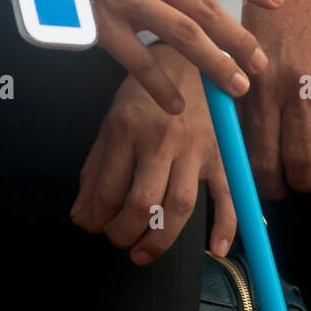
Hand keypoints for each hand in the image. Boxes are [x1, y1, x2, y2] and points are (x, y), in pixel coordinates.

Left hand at [71, 44, 236, 264]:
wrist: (189, 57)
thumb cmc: (145, 92)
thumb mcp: (111, 120)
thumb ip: (96, 169)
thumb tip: (82, 216)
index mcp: (127, 130)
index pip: (108, 190)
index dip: (95, 219)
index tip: (92, 227)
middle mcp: (162, 141)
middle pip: (144, 203)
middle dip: (124, 233)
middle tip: (117, 240)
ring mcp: (196, 149)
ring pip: (180, 205)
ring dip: (160, 239)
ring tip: (142, 254)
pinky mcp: (220, 154)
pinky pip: (228, 194)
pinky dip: (225, 225)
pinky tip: (216, 249)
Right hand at [77, 0, 283, 114]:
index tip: (277, 0)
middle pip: (206, 9)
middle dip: (238, 39)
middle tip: (260, 64)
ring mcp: (128, 0)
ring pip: (183, 36)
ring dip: (214, 63)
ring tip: (236, 87)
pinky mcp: (103, 26)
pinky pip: (138, 62)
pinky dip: (159, 86)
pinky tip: (177, 106)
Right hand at [243, 0, 310, 198]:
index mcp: (307, 87)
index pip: (302, 153)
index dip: (303, 179)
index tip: (304, 184)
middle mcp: (275, 89)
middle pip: (269, 156)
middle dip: (274, 184)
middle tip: (280, 191)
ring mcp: (247, 83)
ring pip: (246, 143)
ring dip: (255, 167)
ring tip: (264, 177)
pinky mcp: (228, 75)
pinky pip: (233, 121)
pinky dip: (241, 141)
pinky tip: (247, 146)